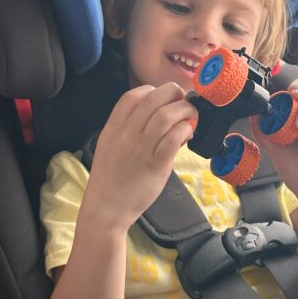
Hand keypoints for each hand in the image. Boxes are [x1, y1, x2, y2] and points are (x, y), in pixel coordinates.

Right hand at [83, 83, 196, 230]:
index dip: (153, 90)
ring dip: (185, 111)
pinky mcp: (155, 165)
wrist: (106, 208)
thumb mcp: (110, 145)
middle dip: (174, 93)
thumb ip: (129, 129)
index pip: (133, 95)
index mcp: (113, 127)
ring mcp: (140, 148)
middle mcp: (126, 134)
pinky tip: (188, 133)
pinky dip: (184, 130)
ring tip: (191, 117)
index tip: (165, 98)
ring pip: (166, 116)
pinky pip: (173, 139)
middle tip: (184, 101)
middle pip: (154, 99)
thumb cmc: (110, 178)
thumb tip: (158, 116)